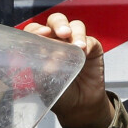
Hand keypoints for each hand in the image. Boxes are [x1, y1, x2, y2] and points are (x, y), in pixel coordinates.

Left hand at [23, 13, 111, 127]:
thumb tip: (47, 63)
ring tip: (77, 46)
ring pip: (75, 25)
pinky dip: (86, 43)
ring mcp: (75, 43)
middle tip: (62, 33)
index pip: (35, 31)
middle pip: (56, 21)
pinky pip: (90, 40)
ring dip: (75, 32)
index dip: (37, 30)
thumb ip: (42, 72)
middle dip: (58, 24)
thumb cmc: (58, 94)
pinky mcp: (92, 48)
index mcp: (42, 46)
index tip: (41, 35)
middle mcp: (58, 40)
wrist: (79, 106)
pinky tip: (84, 52)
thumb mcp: (43, 85)